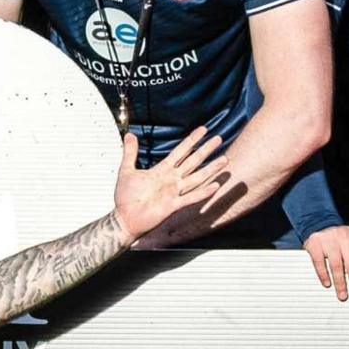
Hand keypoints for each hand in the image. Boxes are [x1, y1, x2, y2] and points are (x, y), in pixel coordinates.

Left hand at [111, 124, 240, 246]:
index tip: (203, 130)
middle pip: (192, 161)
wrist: (124, 218)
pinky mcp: (172, 206)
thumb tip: (130, 134)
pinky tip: (215, 185)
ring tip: (224, 160)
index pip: (180, 152)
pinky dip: (203, 192)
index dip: (191, 140)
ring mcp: (174, 192)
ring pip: (196, 178)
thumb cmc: (126, 197)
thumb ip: (130, 152)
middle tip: (218, 139)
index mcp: (161, 171)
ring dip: (210, 169)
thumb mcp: (127, 170)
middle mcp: (171, 180)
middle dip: (205, 150)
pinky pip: (190, 198)